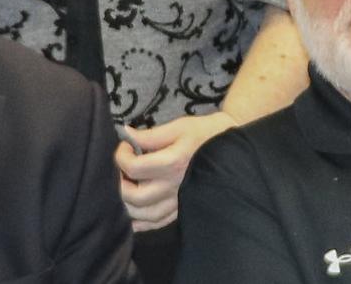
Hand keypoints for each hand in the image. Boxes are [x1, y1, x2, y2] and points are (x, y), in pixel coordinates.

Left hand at [116, 111, 236, 230]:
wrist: (231, 147)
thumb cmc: (204, 133)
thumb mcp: (178, 126)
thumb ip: (150, 134)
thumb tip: (125, 133)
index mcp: (173, 161)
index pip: (135, 167)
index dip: (121, 156)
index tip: (125, 145)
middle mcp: (175, 185)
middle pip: (136, 196)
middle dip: (119, 184)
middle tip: (120, 171)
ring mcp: (180, 200)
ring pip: (145, 215)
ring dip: (127, 205)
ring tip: (123, 189)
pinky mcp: (183, 208)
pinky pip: (159, 223)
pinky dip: (142, 223)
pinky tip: (133, 216)